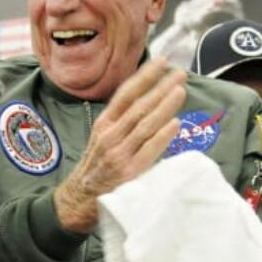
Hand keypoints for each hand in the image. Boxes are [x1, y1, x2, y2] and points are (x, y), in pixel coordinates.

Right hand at [53, 58, 186, 232]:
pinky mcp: (129, 172)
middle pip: (138, 107)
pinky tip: (175, 124)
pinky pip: (148, 151)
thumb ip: (123, 121)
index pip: (126, 94)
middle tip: (179, 73)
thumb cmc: (98, 166)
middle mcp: (110, 136)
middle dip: (160, 88)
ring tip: (180, 91)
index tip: (161, 62)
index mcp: (104, 124)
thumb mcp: (103, 137)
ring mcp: (119, 154)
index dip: (144, 76)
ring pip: (144, 125)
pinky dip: (162, 136)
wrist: (81, 199)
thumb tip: (151, 98)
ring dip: (164, 106)